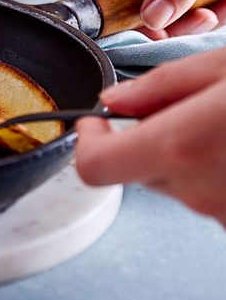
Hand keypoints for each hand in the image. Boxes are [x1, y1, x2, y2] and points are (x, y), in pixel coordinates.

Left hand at [76, 47, 225, 224]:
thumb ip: (164, 83)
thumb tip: (115, 99)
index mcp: (182, 146)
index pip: (94, 165)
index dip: (87, 141)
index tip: (95, 121)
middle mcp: (199, 191)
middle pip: (138, 169)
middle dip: (151, 139)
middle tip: (192, 108)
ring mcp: (224, 215)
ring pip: (177, 183)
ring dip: (188, 157)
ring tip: (224, 125)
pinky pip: (210, 195)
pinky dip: (216, 172)